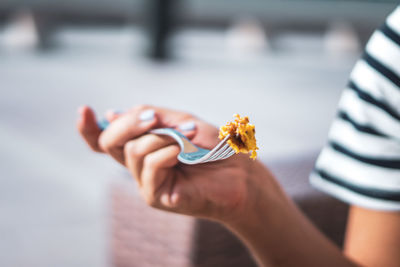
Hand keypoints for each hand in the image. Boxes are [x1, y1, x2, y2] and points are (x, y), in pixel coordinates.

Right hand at [77, 105, 271, 222]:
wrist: (239, 172)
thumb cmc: (211, 146)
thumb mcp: (179, 121)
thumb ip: (148, 116)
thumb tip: (110, 114)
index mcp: (142, 147)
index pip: (105, 141)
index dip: (89, 128)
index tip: (83, 110)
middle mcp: (138, 165)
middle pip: (110, 142)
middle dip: (128, 124)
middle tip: (153, 117)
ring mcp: (145, 182)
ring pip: (133, 151)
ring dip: (161, 137)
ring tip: (187, 138)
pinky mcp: (156, 197)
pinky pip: (150, 167)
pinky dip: (166, 153)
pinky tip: (183, 154)